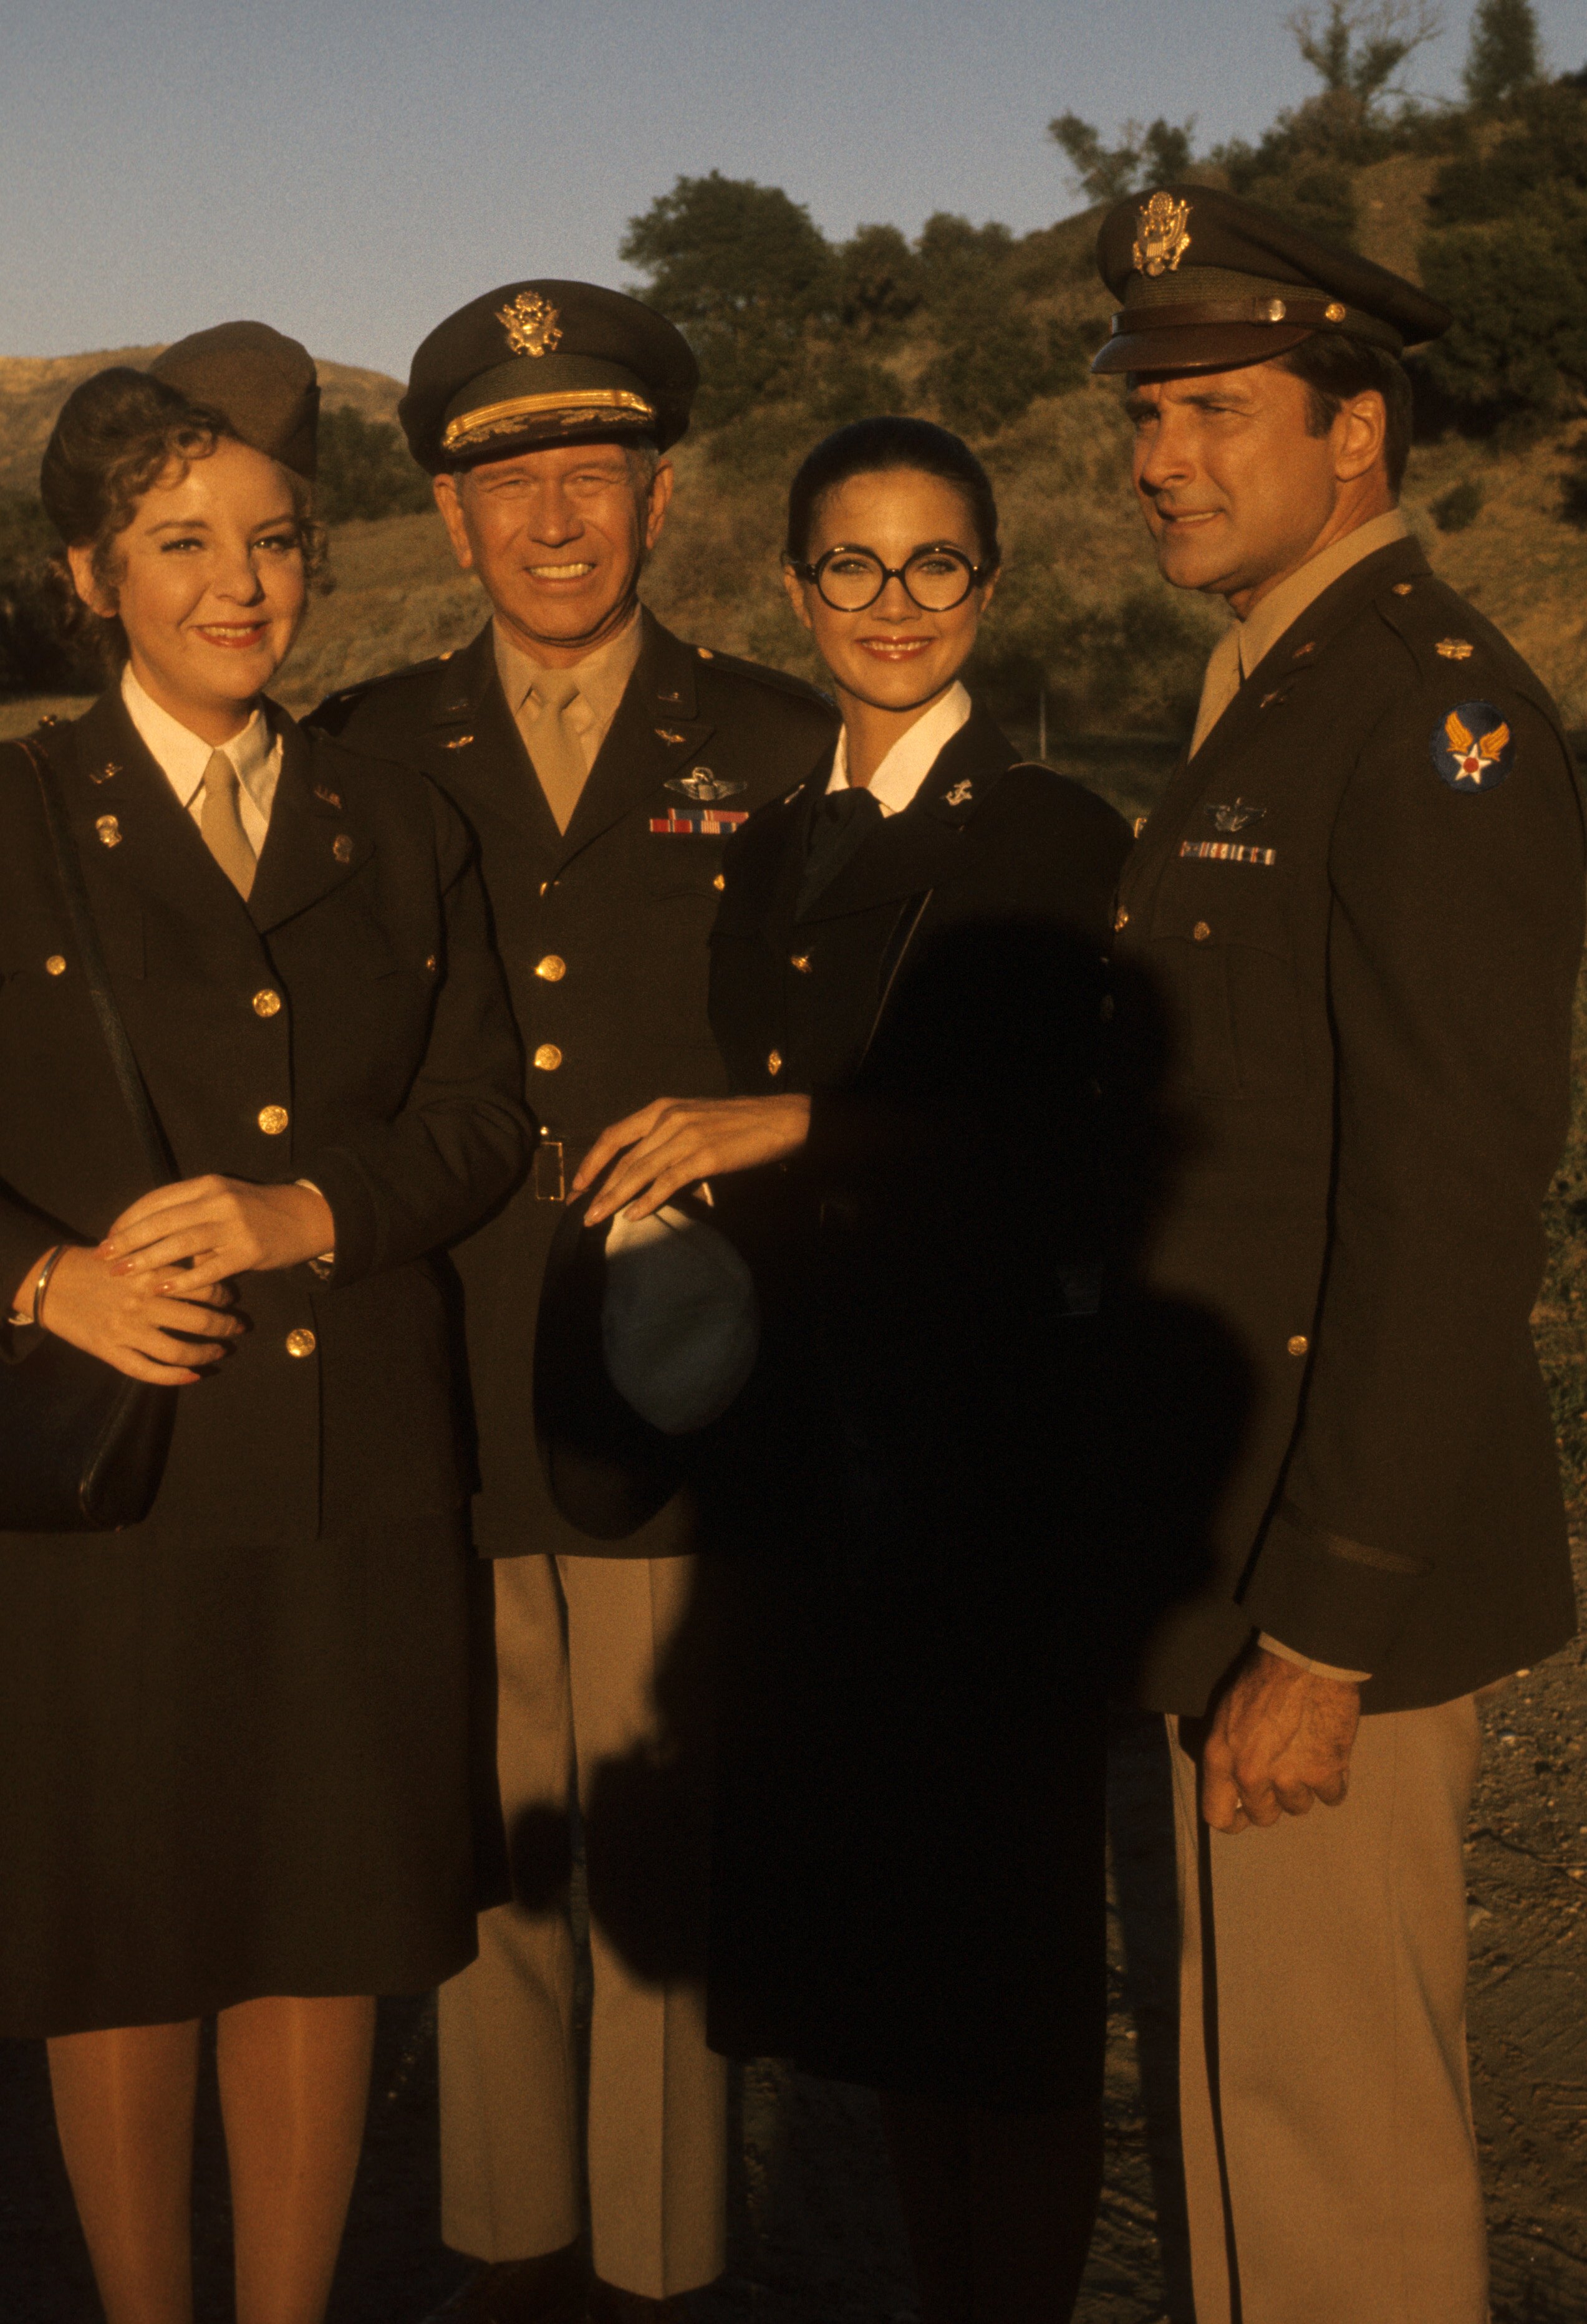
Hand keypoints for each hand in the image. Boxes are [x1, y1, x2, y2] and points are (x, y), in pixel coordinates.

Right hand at [33, 1242, 242, 1385]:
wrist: (49, 1282)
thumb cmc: (95, 1264)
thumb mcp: (132, 1251)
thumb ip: (164, 1259)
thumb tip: (206, 1262)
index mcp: (150, 1272)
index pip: (204, 1285)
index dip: (225, 1294)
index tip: (231, 1298)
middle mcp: (142, 1303)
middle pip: (201, 1320)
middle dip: (227, 1325)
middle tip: (237, 1326)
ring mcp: (127, 1331)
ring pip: (180, 1350)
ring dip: (208, 1353)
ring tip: (220, 1351)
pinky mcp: (111, 1351)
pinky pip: (149, 1371)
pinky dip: (176, 1378)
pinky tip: (194, 1376)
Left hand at [100, 1177, 335, 1291]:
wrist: (307, 1217)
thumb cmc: (257, 1212)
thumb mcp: (223, 1202)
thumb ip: (191, 1216)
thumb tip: (154, 1241)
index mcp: (207, 1185)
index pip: (157, 1199)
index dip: (129, 1218)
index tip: (109, 1236)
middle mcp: (218, 1200)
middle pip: (162, 1220)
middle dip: (128, 1239)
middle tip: (104, 1257)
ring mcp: (234, 1225)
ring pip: (180, 1242)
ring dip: (146, 1259)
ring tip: (122, 1273)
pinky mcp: (249, 1250)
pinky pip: (208, 1268)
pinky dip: (182, 1280)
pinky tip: (162, 1289)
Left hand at [575, 1095, 812, 1225]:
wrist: (781, 1119)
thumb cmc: (740, 1123)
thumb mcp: (696, 1120)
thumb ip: (669, 1139)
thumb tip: (648, 1173)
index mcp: (664, 1108)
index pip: (615, 1135)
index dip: (592, 1161)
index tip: (578, 1184)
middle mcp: (670, 1119)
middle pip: (624, 1158)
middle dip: (598, 1187)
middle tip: (581, 1211)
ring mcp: (687, 1137)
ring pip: (639, 1171)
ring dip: (614, 1198)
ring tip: (596, 1219)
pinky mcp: (705, 1156)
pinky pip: (668, 1182)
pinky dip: (647, 1200)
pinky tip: (634, 1215)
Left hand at [1201, 1647, 1360, 1833]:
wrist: (1305, 1659)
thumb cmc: (1264, 1679)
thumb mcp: (1226, 1716)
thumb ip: (1228, 1756)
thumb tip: (1237, 1789)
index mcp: (1221, 1759)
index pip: (1218, 1816)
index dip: (1235, 1819)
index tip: (1247, 1813)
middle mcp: (1251, 1775)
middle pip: (1264, 1817)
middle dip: (1275, 1801)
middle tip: (1284, 1774)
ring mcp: (1289, 1778)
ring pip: (1299, 1806)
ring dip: (1306, 1786)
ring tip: (1308, 1752)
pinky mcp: (1324, 1773)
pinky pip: (1333, 1796)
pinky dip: (1335, 1779)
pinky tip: (1330, 1753)